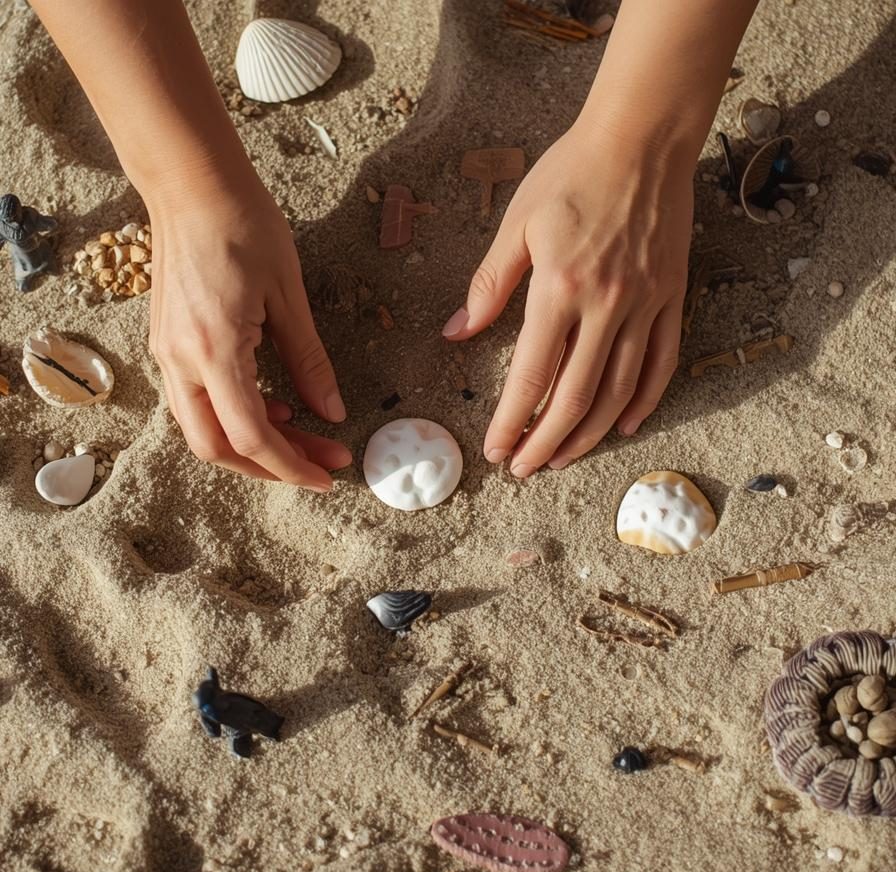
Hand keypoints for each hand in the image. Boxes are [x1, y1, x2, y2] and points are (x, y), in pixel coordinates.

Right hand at [148, 173, 350, 489]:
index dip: (291, 466)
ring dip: (253, 445)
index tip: (327, 475)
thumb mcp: (289, 296)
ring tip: (305, 435)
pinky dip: (234, 417)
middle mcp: (180, 361)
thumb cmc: (245, 227)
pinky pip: (197, 403)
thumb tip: (332, 412)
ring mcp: (167, 354)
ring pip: (204, 431)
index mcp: (214, 349)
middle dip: (271, 465)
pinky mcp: (168, 346)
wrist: (192, 187)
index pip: (251, 436)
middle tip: (321, 460)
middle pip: (218, 448)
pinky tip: (273, 405)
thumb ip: (310, 362)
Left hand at [443, 124, 692, 475]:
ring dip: (591, 434)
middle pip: (576, 397)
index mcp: (559, 288)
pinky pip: (662, 363)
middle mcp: (606, 305)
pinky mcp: (672, 299)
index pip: (531, 375)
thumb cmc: (572, 174)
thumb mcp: (517, 223)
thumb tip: (457, 332)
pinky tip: (626, 426)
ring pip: (620, 390)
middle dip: (547, 442)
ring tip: (565, 458)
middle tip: (525, 468)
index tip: (497, 450)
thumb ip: (488, 284)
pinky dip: (645, 400)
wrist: (643, 138)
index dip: (512, 421)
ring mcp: (645, 305)